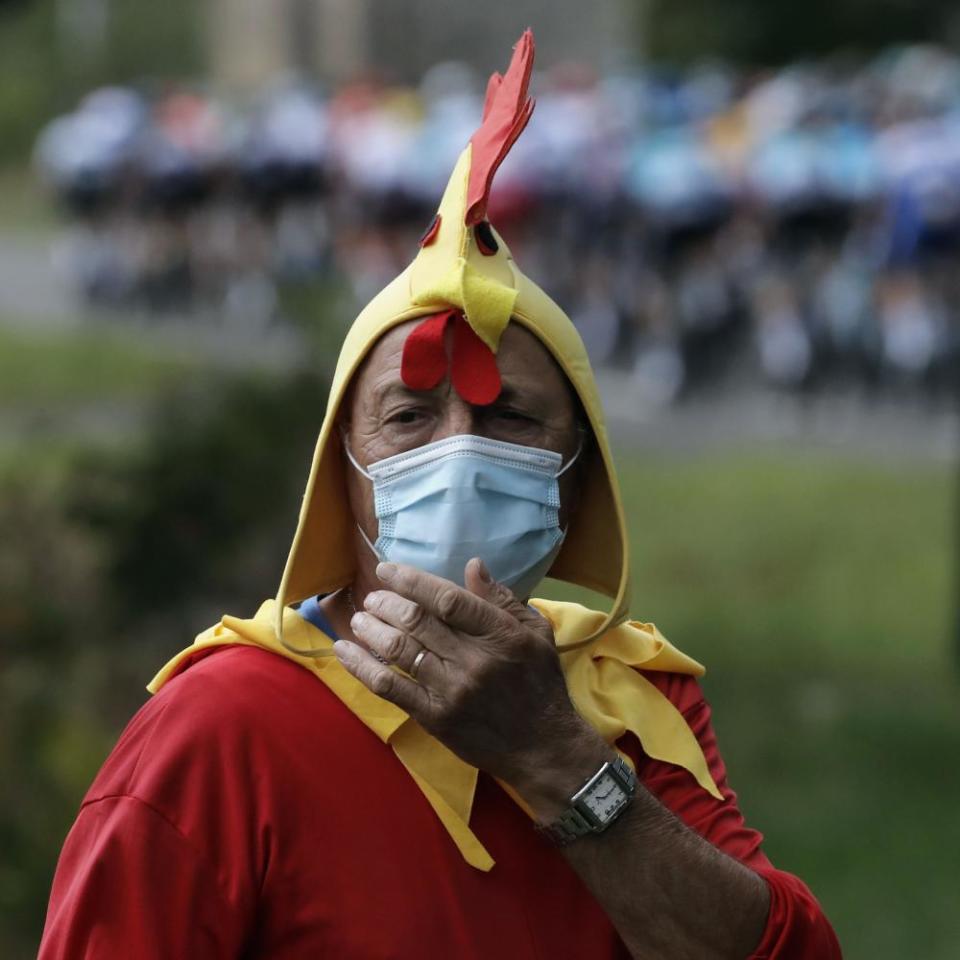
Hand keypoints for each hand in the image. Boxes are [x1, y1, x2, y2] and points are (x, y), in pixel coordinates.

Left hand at [332, 559, 609, 805]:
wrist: (542, 747)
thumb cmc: (540, 683)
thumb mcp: (536, 633)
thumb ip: (502, 599)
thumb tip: (472, 565)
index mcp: (500, 634)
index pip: (448, 599)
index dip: (412, 580)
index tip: (387, 570)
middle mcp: (473, 660)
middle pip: (417, 621)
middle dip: (386, 603)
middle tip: (373, 597)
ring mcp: (451, 691)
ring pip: (399, 651)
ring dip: (371, 630)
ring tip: (359, 619)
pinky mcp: (434, 717)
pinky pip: (390, 687)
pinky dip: (362, 667)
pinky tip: (344, 652)